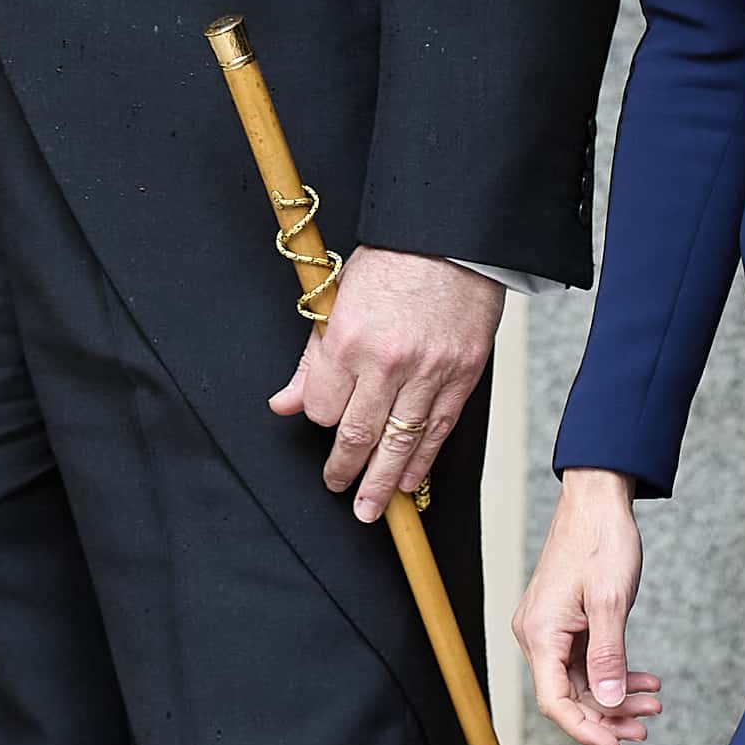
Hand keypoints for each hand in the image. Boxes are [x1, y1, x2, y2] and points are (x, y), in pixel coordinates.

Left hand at [268, 246, 502, 524]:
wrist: (454, 236)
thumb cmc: (396, 259)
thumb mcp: (339, 300)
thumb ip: (311, 359)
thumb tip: (282, 404)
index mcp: (347, 339)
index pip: (322, 407)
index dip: (319, 420)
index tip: (323, 423)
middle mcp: (385, 362)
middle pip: (357, 435)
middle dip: (344, 471)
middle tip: (338, 489)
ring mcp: (428, 372)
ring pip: (399, 443)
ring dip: (383, 483)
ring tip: (371, 508)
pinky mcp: (462, 376)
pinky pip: (438, 431)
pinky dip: (422, 460)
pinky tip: (411, 480)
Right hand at [513, 469, 661, 744]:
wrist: (597, 500)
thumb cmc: (602, 541)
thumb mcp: (611, 602)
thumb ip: (609, 656)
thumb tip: (608, 703)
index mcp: (540, 633)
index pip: (556, 702)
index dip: (585, 729)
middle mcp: (537, 635)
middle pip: (569, 696)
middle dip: (608, 715)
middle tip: (646, 727)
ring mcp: (550, 629)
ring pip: (580, 681)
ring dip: (616, 696)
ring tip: (653, 703)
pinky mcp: (564, 622)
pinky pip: (585, 661)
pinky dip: (614, 673)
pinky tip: (643, 680)